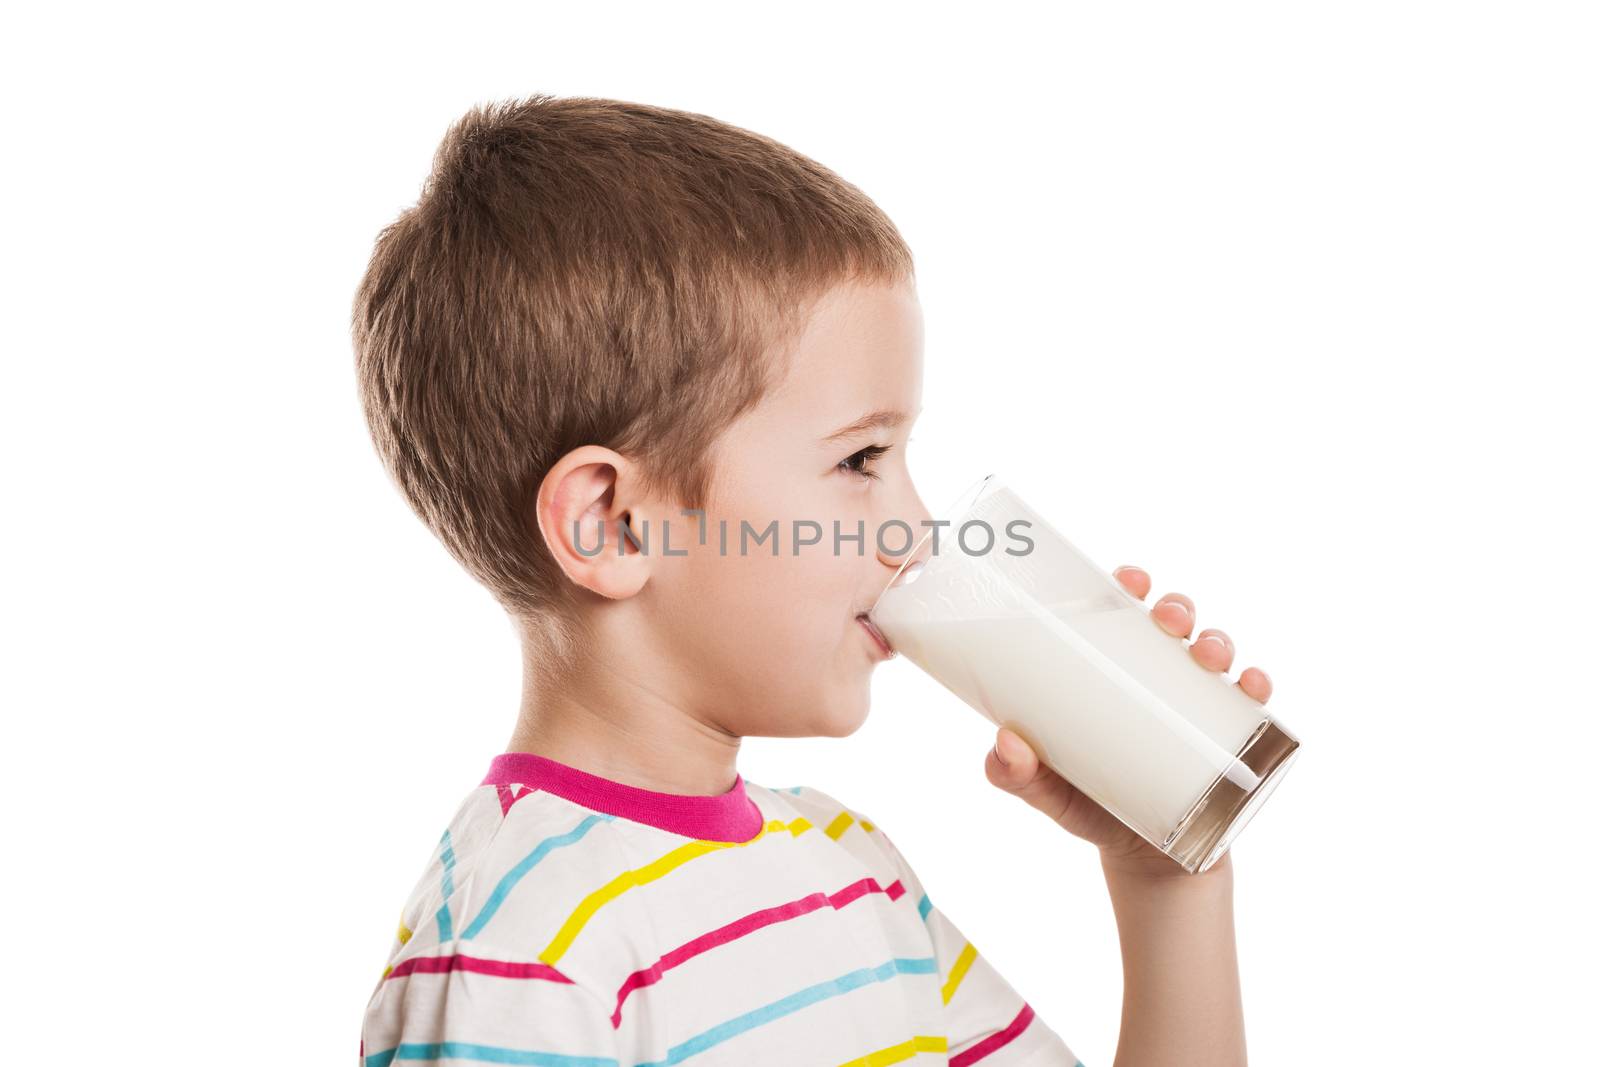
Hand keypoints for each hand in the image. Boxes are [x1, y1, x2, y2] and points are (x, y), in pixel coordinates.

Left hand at [983, 564, 1272, 877]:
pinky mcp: (1230, 740)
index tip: (1128, 579)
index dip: (1129, 585)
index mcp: (1112, 671)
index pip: (1122, 613)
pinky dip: (1256, 687)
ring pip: (1215, 654)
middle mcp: (1159, 679)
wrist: (1143, 862)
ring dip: (1217, 641)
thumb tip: (1004, 743)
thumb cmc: (1089, 807)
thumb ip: (1014, 774)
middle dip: (1176, 608)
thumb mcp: (1046, 790)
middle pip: (1173, 624)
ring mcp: (1197, 706)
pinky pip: (1251, 705)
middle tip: (1167, 620)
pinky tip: (1252, 686)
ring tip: (1207, 653)